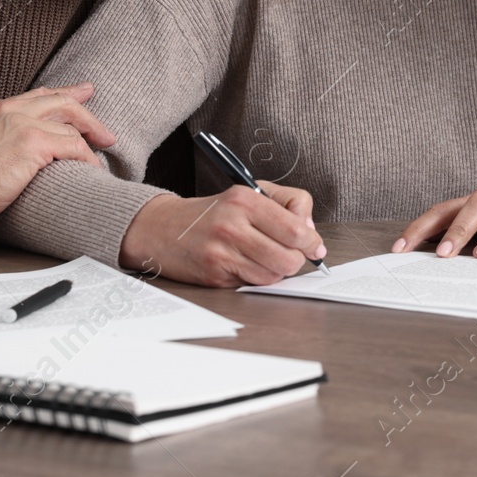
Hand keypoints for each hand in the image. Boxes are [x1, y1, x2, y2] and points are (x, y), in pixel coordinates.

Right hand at [0, 83, 115, 227]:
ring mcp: (23, 125)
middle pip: (62, 102)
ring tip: (101, 155)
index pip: (39, 95)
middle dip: (88, 115)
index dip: (65, 94)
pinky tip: (92, 168)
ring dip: (90, 142)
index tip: (84, 93)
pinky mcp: (33, 144)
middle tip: (104, 131)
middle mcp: (12, 110)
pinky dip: (87, 158)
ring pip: (71, 126)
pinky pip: (73, 146)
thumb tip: (19, 145)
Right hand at [119, 181, 325, 287]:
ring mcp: (222, 254)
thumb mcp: (249, 192)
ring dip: (277, 271)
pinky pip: (253, 284)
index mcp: (244, 201)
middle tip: (292, 254)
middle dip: (296, 260)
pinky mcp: (215, 276)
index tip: (314, 246)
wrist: (161, 228)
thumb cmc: (212, 212)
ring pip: (273, 275)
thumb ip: (287, 204)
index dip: (311, 242)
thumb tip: (310, 231)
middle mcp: (232, 226)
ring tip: (268, 257)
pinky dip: (258, 278)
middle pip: (288, 258)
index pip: (295, 230)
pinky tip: (248, 264)